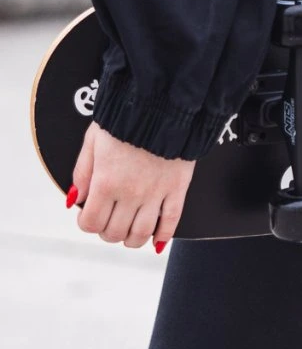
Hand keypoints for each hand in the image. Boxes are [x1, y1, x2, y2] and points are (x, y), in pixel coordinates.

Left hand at [70, 122, 195, 247]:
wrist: (162, 108)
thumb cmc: (125, 120)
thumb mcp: (92, 141)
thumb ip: (82, 173)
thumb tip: (75, 201)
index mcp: (106, 182)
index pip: (91, 223)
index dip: (88, 224)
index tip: (91, 216)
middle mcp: (130, 193)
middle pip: (115, 233)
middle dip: (109, 232)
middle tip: (111, 221)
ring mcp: (156, 193)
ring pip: (142, 233)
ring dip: (133, 239)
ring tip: (132, 231)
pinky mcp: (178, 189)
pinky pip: (172, 221)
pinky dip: (164, 236)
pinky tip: (158, 241)